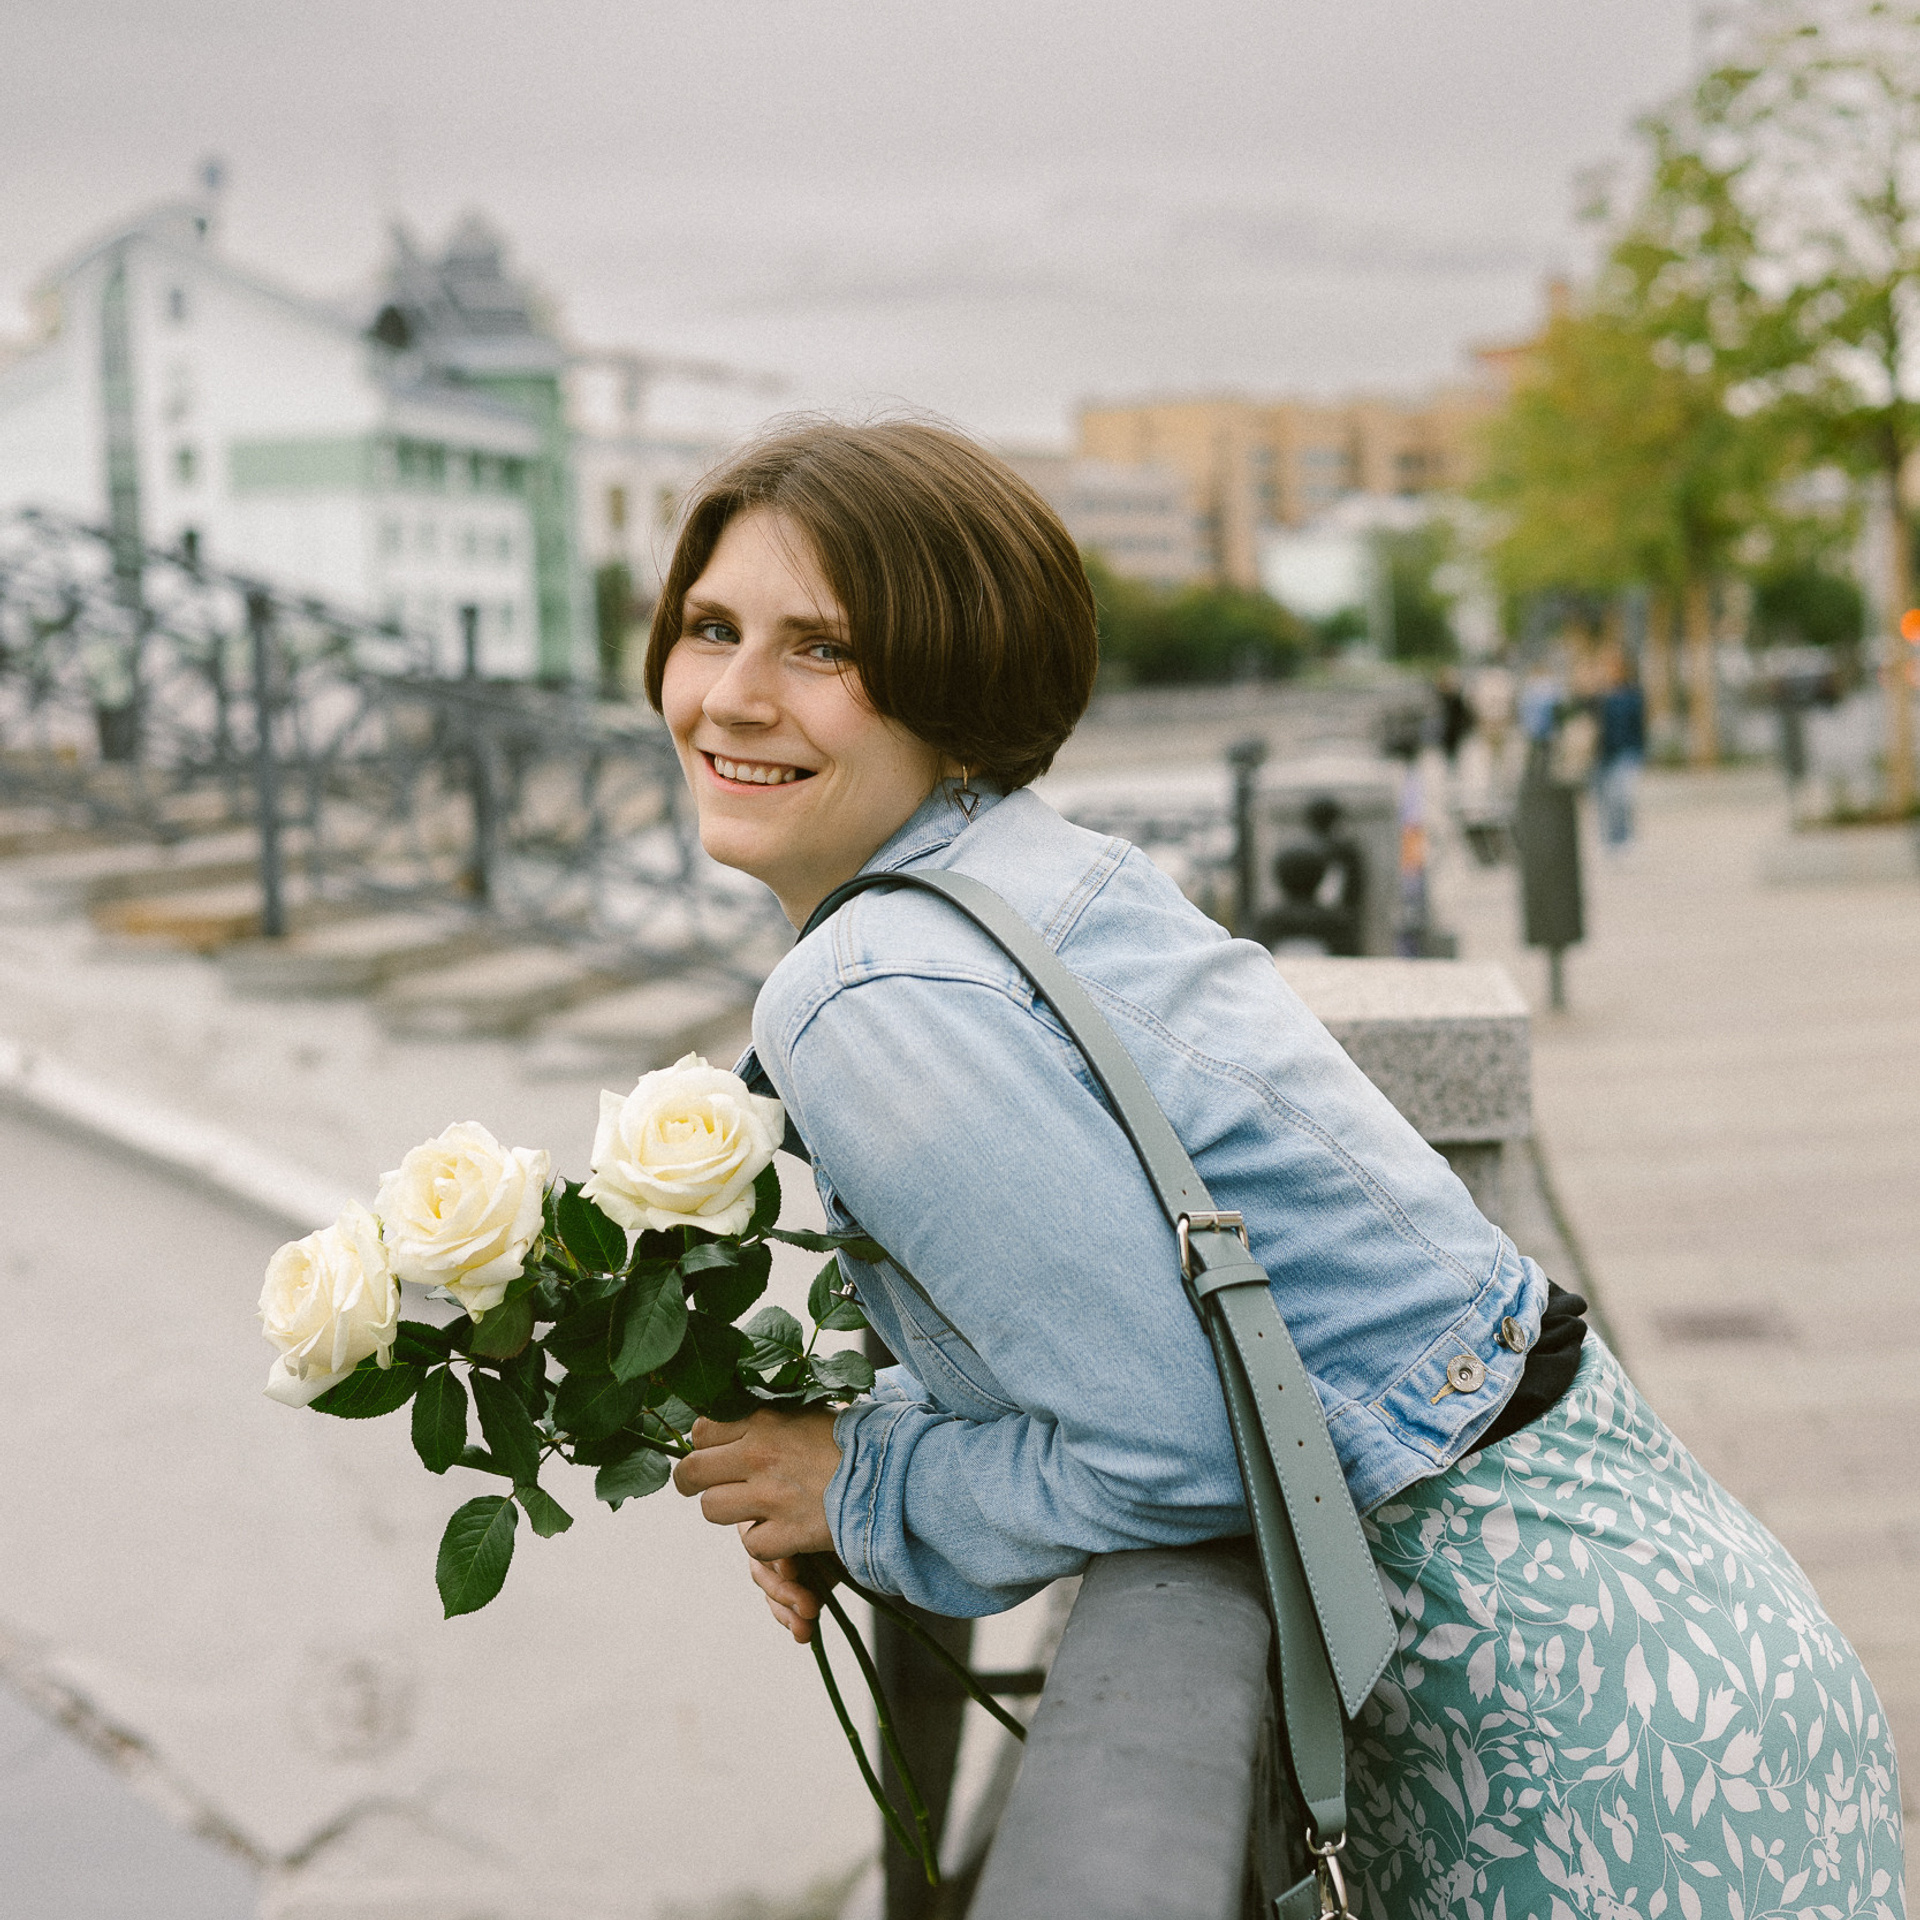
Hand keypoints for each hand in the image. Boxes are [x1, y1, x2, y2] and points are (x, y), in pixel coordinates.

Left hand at [674, 1408, 842, 1637]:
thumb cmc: (857, 1439)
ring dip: (726, 1511)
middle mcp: (759, 1455)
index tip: (710, 1451)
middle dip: (689, 1481)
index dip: (703, 1442)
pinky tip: (782, 1532)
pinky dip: (765, 1542)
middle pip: (692, 1471)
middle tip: (699, 1486)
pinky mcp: (787, 1533)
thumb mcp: (810, 1413)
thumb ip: (772, 1417)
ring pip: (712, 1509)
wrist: (895, 1473)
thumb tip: (744, 1418)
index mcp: (765, 1420)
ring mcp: (771, 1497)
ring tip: (746, 1509)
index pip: (702, 1428)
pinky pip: (751, 1544)